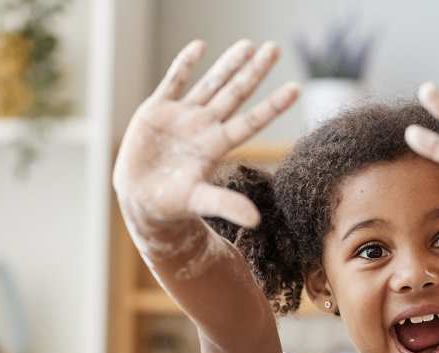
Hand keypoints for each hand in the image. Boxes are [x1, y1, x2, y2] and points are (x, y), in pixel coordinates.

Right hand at [113, 39, 298, 232]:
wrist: (141, 200)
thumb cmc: (173, 204)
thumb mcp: (200, 202)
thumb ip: (226, 205)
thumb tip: (255, 221)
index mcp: (217, 146)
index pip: (252, 121)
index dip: (273, 105)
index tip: (297, 88)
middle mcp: (205, 126)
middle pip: (236, 93)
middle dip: (255, 71)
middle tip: (275, 49)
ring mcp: (183, 116)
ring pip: (211, 83)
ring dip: (228, 64)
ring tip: (248, 44)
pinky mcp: (157, 110)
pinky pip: (173, 81)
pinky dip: (185, 64)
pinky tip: (199, 46)